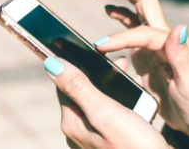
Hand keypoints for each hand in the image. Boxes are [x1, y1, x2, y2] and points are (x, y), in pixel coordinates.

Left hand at [44, 56, 168, 148]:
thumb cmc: (135, 146)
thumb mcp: (104, 111)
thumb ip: (78, 87)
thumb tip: (51, 63)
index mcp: (72, 123)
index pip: (64, 84)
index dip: (76, 63)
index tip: (90, 49)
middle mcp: (79, 133)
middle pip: (82, 92)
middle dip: (99, 74)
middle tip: (120, 62)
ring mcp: (94, 140)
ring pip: (98, 103)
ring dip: (113, 87)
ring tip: (130, 76)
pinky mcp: (111, 142)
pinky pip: (111, 115)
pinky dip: (122, 102)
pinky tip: (137, 99)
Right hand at [91, 0, 188, 143]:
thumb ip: (182, 57)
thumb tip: (179, 27)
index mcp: (172, 44)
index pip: (143, 31)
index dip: (121, 37)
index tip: (100, 47)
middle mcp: (163, 37)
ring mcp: (154, 42)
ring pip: (136, 8)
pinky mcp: (146, 52)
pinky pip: (132, 25)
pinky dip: (119, 14)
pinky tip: (108, 10)